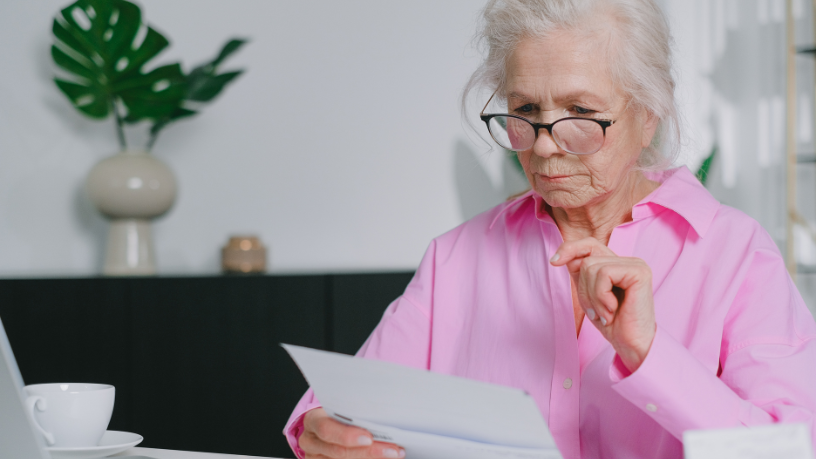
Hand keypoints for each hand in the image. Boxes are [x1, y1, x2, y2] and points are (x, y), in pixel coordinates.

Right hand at [299, 408, 405, 458]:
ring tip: (393, 454)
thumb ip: (354, 413)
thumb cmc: (335, 414)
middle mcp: (311, 442)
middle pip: (339, 451)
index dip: (347, 436)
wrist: (321, 426)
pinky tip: (382, 458)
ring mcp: (315, 457)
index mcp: (313, 420)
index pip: (326, 429)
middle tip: (392, 450)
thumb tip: (384, 418)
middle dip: (369, 452)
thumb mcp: (339, 408)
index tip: (369, 438)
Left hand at [550, 237, 655, 372]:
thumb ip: (580, 274)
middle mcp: (628, 261)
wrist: (632, 345)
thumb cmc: (612, 323)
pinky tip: (613, 310)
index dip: (570, 249)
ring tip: (606, 313)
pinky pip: (604, 274)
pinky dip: (601, 296)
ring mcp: (636, 265)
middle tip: (596, 311)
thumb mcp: (589, 294)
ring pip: (592, 267)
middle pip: (586, 260)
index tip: (554, 261)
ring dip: (593, 297)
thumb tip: (559, 256)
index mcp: (617, 265)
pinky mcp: (639, 272)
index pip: (589, 245)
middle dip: (583, 289)